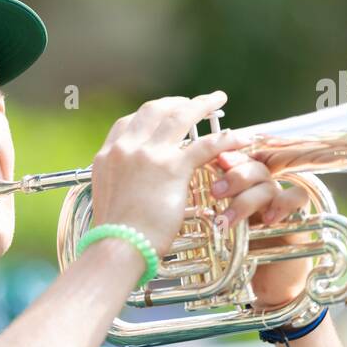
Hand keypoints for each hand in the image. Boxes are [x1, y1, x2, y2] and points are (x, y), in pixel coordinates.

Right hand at [91, 91, 249, 256]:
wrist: (117, 246)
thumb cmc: (113, 235)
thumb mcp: (107, 201)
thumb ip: (119, 186)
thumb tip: (131, 192)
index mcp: (106, 157)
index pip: (127, 124)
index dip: (148, 117)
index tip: (162, 116)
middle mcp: (125, 149)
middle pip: (153, 110)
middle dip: (176, 102)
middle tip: (193, 103)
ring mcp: (148, 155)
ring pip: (179, 116)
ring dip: (201, 105)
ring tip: (217, 100)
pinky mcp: (172, 168)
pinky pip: (206, 144)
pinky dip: (226, 138)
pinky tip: (240, 137)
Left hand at [207, 149, 312, 309]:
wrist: (266, 282)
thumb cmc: (238, 255)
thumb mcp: (217, 229)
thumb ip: (205, 209)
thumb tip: (181, 191)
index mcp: (242, 188)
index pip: (239, 162)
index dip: (230, 158)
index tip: (215, 161)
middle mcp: (262, 190)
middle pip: (255, 168)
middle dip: (234, 177)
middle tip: (215, 192)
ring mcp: (280, 202)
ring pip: (269, 185)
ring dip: (247, 199)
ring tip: (227, 220)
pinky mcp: (299, 216)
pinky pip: (298, 196)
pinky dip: (283, 203)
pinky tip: (268, 218)